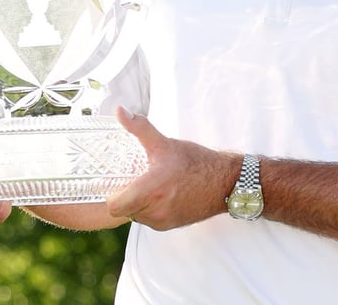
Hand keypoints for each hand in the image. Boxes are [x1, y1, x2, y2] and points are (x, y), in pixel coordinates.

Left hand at [104, 107, 238, 229]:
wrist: (225, 182)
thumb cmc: (196, 163)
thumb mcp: (165, 144)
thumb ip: (139, 128)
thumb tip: (120, 111)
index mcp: (150, 190)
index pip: (114, 206)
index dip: (112, 195)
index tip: (119, 183)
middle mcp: (155, 210)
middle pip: (125, 210)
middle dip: (127, 197)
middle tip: (136, 180)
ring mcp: (164, 221)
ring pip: (138, 215)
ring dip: (140, 204)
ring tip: (152, 186)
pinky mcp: (172, 226)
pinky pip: (152, 220)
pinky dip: (153, 209)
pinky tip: (164, 195)